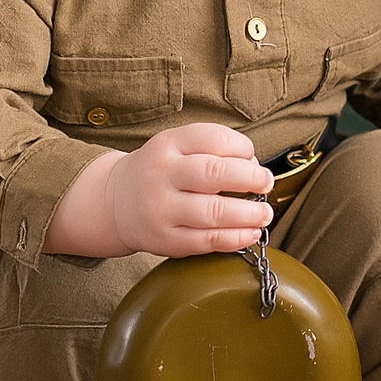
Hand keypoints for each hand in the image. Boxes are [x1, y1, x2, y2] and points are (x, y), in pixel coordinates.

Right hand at [46, 123, 272, 258]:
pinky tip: (251, 233)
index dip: (243, 148)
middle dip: (251, 178)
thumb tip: (254, 166)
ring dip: (248, 214)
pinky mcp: (166, 240)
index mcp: (168, 144)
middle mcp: (162, 174)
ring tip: (266, 214)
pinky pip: (207, 241)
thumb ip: (213, 149)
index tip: (254, 158)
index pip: (214, 138)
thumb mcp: (176, 146)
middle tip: (267, 183)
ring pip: (213, 212)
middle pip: (215, 173)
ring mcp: (162, 209)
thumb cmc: (161, 171)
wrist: (114, 201)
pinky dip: (235, 238)